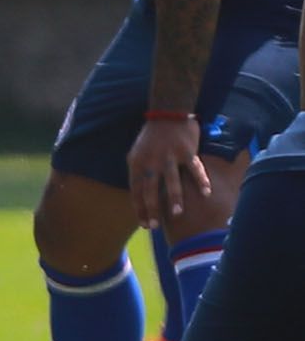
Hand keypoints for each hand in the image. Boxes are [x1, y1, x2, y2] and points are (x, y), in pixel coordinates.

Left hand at [129, 113, 209, 230]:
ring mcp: (169, 157)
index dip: (139, 209)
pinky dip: (201, 181)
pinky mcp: (186, 151)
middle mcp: (151, 162)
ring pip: (172, 182)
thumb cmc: (152, 137)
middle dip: (151, 210)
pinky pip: (195, 169)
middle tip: (154, 227)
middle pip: (150, 190)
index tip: (144, 224)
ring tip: (177, 214)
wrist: (167, 113)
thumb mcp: (138, 154)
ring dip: (174, 199)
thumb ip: (139, 173)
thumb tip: (140, 195)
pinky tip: (206, 193)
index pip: (135, 191)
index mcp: (136, 164)